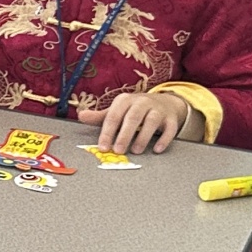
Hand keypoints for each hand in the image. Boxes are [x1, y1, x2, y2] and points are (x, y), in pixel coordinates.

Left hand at [77, 89, 191, 153]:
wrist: (164, 102)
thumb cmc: (134, 110)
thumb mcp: (117, 111)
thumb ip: (100, 117)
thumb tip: (81, 116)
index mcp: (125, 100)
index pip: (114, 116)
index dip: (107, 132)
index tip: (103, 147)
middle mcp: (142, 102)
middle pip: (133, 117)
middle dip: (125, 135)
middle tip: (118, 151)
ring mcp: (158, 109)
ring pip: (151, 121)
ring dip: (144, 137)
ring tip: (136, 151)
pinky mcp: (171, 118)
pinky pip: (170, 128)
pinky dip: (164, 139)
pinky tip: (157, 149)